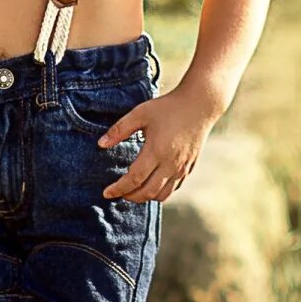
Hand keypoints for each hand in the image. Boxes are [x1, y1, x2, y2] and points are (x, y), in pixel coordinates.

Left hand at [100, 82, 217, 202]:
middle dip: (129, 196)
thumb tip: (100, 144)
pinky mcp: (189, 167)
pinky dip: (159, 192)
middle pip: (147, 192)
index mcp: (156, 151)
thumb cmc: (167, 107)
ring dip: (145, 197)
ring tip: (132, 191)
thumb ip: (119, 129)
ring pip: (162, 195)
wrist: (200, 104)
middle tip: (118, 193)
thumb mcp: (140, 113)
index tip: (106, 192)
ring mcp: (182, 168)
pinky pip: (173, 188)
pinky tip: (151, 185)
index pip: (134, 179)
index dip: (118, 189)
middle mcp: (170, 163)